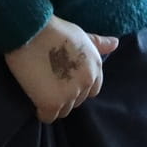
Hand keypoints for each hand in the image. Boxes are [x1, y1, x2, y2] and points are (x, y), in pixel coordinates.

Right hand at [4, 16, 118, 122]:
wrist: (30, 31)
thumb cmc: (54, 29)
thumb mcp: (81, 34)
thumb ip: (98, 43)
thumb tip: (116, 43)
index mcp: (95, 66)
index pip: (93, 90)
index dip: (78, 85)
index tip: (65, 78)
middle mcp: (86, 81)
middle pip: (78, 101)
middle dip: (66, 95)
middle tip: (50, 81)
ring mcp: (70, 94)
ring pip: (64, 111)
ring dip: (54, 104)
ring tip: (41, 89)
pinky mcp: (51, 102)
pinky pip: (48, 117)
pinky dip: (41, 111)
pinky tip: (35, 99)